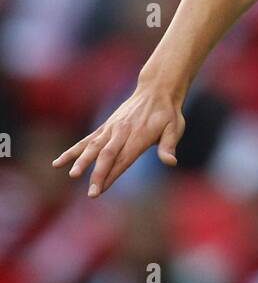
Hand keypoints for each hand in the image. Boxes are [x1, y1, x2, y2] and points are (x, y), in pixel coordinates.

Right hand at [51, 84, 185, 196]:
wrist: (156, 89)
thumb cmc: (168, 113)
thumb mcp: (175, 127)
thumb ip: (168, 145)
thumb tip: (171, 162)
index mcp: (139, 136)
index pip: (123, 159)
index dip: (112, 175)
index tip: (102, 190)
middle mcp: (122, 132)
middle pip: (107, 155)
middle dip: (98, 175)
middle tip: (92, 193)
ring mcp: (111, 128)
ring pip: (93, 146)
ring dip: (82, 161)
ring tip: (72, 174)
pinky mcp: (106, 126)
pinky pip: (87, 140)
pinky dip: (73, 151)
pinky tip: (58, 162)